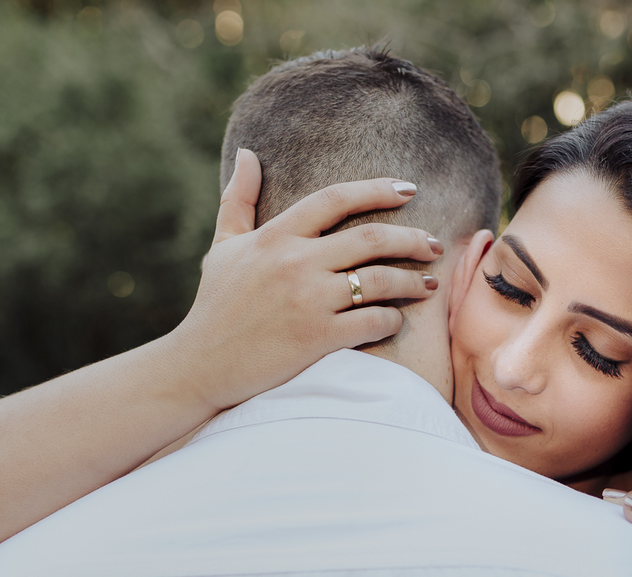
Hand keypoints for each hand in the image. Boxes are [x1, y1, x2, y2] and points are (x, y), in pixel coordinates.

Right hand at [166, 149, 444, 410]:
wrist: (198, 367)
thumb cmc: (214, 307)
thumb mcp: (224, 247)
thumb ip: (238, 200)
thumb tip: (247, 154)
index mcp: (275, 237)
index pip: (336, 199)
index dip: (377, 189)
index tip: (408, 189)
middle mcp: (294, 263)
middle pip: (371, 237)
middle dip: (412, 238)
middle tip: (433, 243)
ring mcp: (307, 301)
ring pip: (379, 280)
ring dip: (412, 281)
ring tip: (428, 284)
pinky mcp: (316, 338)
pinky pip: (372, 322)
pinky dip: (392, 320)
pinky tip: (397, 320)